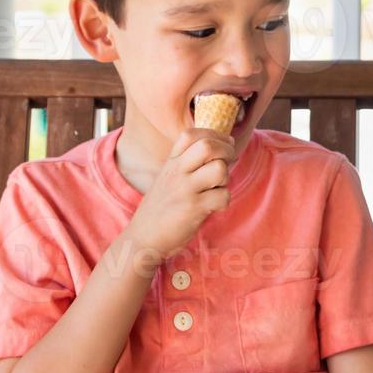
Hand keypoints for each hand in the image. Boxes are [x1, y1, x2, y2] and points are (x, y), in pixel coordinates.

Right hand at [124, 128, 237, 265]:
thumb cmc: (161, 209)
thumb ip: (187, 164)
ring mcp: (185, 190)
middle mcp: (176, 172)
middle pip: (207, 146)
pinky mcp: (194, 209)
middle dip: (226, 151)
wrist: (143, 238)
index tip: (224, 144)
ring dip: (225, 179)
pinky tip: (213, 207)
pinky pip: (223, 196)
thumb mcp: (167, 179)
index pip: (190, 134)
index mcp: (170, 162)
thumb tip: (221, 151)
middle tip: (229, 161)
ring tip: (216, 188)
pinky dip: (224, 201)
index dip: (213, 135)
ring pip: (219, 170)